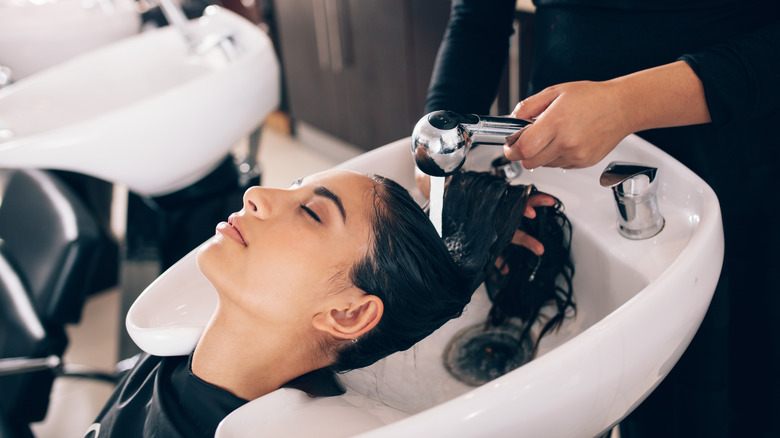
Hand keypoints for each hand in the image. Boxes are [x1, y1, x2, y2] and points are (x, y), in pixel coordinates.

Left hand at [414, 169, 553, 255]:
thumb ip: (452, 171)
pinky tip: (503, 268)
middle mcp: (492, 211)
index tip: (531, 208)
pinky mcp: (481, 240)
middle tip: (548, 208)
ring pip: (511, 234)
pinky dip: (499, 261)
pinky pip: (492, 252)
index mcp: (489, 197)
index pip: (511, 196)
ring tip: (539, 248)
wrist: (433, 198)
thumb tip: (450, 163)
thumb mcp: (449, 179)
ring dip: (526, 241)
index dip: (524, 199)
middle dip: (533, 209)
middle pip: (517, 211)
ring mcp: (489, 226)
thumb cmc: (444, 190)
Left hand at [505, 80, 631, 168]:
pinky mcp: (583, 163)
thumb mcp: (555, 92)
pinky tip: (566, 141)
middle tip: (528, 140)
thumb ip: (528, 106)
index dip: (511, 149)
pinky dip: (556, 156)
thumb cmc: (592, 98)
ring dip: (541, 154)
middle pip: (529, 162)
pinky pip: (559, 166)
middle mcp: (566, 143)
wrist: (622, 107)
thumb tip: (512, 120)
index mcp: (556, 123)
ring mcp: (576, 156)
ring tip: (553, 136)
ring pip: (543, 165)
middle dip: (523, 153)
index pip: (523, 149)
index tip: (510, 145)